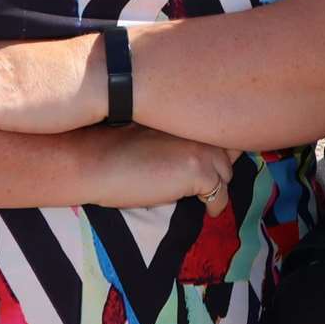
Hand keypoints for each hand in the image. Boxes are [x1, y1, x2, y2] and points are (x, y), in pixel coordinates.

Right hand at [89, 127, 241, 216]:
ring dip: (217, 185)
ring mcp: (203, 148)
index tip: (213, 161)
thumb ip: (181, 136)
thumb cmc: (114, 148)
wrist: (94, 159)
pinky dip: (215, 206)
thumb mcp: (156, 133)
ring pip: (226, 174)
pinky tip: (207, 210)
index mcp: (189, 113)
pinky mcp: (199, 172)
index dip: (220, 146)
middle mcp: (201, 126)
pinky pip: (219, 196)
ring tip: (202, 194)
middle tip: (208, 182)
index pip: (221, 128)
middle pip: (230, 152)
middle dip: (220, 166)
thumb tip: (197, 157)